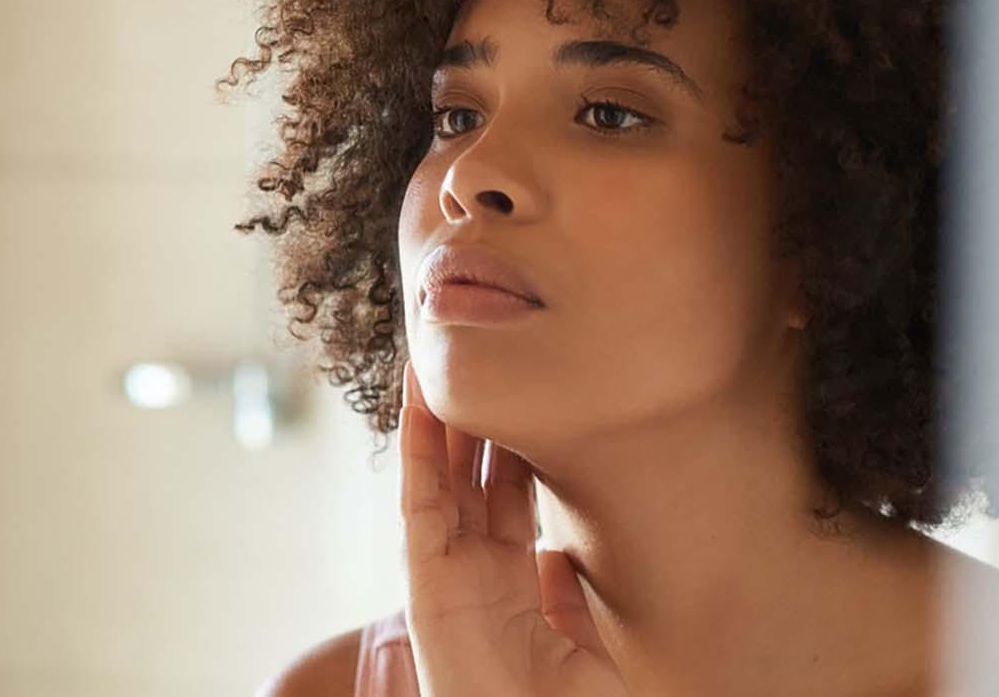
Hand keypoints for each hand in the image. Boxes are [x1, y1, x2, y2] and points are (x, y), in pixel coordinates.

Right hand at [398, 361, 627, 695]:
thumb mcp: (582, 648)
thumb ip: (567, 599)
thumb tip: (560, 556)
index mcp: (509, 579)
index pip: (507, 492)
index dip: (509, 440)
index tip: (519, 388)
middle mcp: (472, 566)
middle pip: (469, 471)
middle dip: (470, 412)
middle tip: (474, 349)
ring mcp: (444, 568)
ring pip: (440, 472)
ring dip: (437, 412)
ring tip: (439, 350)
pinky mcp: (424, 576)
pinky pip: (419, 499)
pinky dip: (416, 446)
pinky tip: (420, 398)